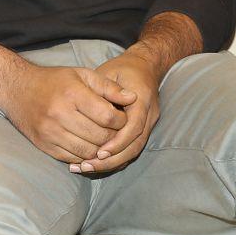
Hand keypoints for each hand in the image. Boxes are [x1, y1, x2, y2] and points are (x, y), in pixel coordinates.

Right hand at [0, 63, 132, 165]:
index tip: (121, 117)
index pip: (108, 116)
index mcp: (72, 94)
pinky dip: (85, 156)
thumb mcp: (82, 75)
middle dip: (114, 136)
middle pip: (100, 137)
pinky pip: (73, 158)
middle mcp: (60, 115)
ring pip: (88, 151)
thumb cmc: (54, 81)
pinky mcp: (44, 145)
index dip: (121, 120)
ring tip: (104, 139)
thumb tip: (133, 98)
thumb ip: (108, 87)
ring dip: (101, 149)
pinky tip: (89, 146)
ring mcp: (51, 133)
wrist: (16, 89)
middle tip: (116, 131)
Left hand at [78, 52, 162, 174]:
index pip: (134, 126)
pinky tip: (95, 165)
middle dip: (113, 159)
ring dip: (112, 163)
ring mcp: (148, 124)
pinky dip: (114, 159)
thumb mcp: (109, 73)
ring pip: (134, 151)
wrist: (144, 66)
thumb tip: (90, 109)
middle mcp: (149, 115)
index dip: (118, 142)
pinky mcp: (142, 130)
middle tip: (87, 166)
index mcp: (142, 99)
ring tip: (86, 168)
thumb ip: (102, 91)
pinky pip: (130, 149)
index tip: (99, 152)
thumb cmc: (122, 69)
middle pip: (135, 145)